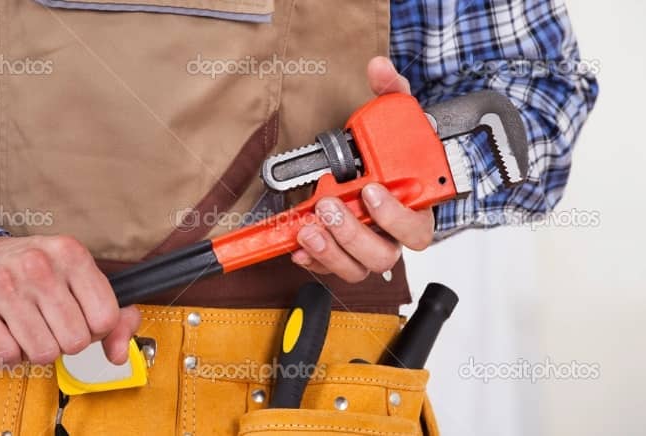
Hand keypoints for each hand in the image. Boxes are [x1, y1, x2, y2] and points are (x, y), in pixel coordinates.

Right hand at [0, 235, 140, 365]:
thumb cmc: (32, 273)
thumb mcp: (78, 280)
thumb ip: (114, 317)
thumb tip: (120, 354)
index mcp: (70, 253)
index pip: (106, 319)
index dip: (96, 329)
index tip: (79, 318)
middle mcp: (37, 264)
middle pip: (75, 341)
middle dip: (64, 342)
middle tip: (48, 324)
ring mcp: (1, 283)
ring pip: (42, 353)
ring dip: (35, 350)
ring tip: (25, 326)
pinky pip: (7, 356)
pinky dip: (7, 354)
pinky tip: (3, 331)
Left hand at [291, 57, 434, 281]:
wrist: (382, 171)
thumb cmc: (393, 156)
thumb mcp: (396, 119)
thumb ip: (391, 93)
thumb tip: (378, 68)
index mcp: (417, 208)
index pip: (417, 228)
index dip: (394, 216)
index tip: (371, 191)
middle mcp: (395, 235)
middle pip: (385, 255)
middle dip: (353, 233)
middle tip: (331, 206)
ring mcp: (371, 248)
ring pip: (358, 267)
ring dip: (331, 251)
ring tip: (309, 227)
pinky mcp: (347, 255)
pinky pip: (333, 269)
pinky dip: (315, 260)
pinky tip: (299, 244)